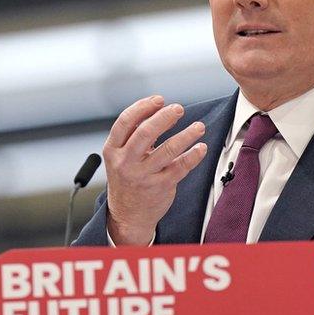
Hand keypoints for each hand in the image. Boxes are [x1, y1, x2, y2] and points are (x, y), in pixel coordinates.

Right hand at [103, 95, 207, 244]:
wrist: (128, 214)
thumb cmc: (127, 180)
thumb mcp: (121, 156)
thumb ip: (136, 135)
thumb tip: (160, 112)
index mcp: (113, 150)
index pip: (125, 122)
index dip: (143, 107)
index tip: (159, 100)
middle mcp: (126, 162)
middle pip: (145, 133)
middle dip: (164, 117)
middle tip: (179, 109)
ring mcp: (143, 176)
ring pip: (168, 150)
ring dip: (186, 135)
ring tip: (198, 127)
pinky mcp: (160, 186)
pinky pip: (180, 167)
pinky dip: (193, 156)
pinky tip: (200, 148)